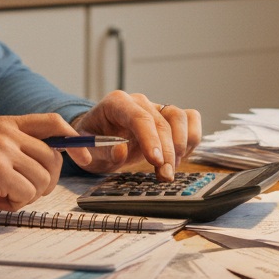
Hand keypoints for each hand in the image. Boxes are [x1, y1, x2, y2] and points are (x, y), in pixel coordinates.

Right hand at [0, 114, 85, 221]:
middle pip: (53, 158)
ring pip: (42, 179)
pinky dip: (13, 204)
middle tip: (18, 191)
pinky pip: (26, 193)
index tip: (86, 159)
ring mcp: (1, 149)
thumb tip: (59, 157)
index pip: (55, 122)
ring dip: (25, 196)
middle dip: (44, 182)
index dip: (76, 142)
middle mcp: (5, 132)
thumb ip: (19, 147)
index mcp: (6, 124)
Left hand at [69, 91, 201, 180]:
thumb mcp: (88, 150)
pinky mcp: (168, 116)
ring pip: (180, 118)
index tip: (155, 160)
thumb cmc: (93, 142)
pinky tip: (180, 157)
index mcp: (116, 103)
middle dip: (167, 152)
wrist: (98, 139)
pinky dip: (191, 138)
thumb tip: (120, 151)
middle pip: (162, 122)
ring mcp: (155, 107)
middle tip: (164, 176)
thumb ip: (99, 150)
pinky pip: (190, 120)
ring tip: (169, 169)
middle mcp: (139, 102)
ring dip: (181, 146)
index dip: (150, 139)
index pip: (138, 117)